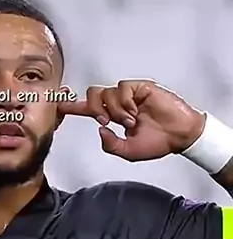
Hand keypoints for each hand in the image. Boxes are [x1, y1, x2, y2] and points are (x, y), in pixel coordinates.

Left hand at [60, 80, 205, 160]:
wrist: (180, 136)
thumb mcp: (128, 151)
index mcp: (114, 115)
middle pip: (94, 94)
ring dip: (115, 110)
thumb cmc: (158, 142)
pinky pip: (122, 88)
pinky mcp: (141, 87)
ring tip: (131, 122)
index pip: (89, 108)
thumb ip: (111, 144)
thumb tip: (100, 130)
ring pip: (107, 93)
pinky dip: (124, 102)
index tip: (58, 103)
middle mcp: (120, 103)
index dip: (73, 105)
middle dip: (94, 107)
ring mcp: (130, 94)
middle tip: (106, 121)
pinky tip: (135, 112)